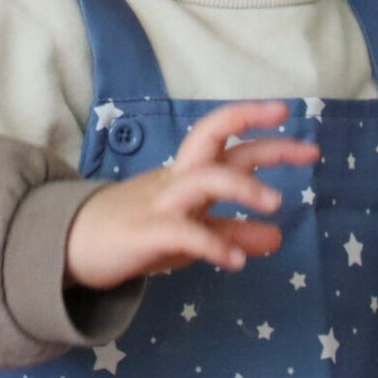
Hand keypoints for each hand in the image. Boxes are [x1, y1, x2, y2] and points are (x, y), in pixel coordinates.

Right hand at [64, 101, 318, 290]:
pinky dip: (214, 243)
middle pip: (216, 142)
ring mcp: (160, 204)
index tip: (290, 115)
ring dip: (243, 189)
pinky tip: (238, 262)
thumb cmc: (134, 233)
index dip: (256, 123)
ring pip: (203, 179)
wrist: (68, 245)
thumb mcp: (189, 232)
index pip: (224, 138)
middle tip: (309, 151)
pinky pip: (184, 233)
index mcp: (185, 173)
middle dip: (263, 142)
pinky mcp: (146, 234)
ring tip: (277, 207)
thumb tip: (277, 235)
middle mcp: (176, 179)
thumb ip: (232, 231)